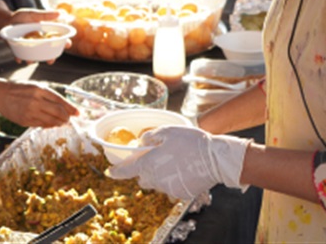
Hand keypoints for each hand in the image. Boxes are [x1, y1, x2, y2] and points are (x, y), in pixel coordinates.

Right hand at [0, 81, 78, 127]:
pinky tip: (50, 123)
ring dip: (59, 123)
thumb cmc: (20, 90)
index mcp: (40, 90)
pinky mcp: (25, 121)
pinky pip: (41, 125)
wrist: (1, 95)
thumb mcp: (36, 87)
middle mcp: (36, 101)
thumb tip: (65, 107)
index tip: (78, 113)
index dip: (70, 108)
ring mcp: (30, 112)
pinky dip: (48, 125)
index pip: (60, 101)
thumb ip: (49, 96)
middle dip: (66, 117)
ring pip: (51, 121)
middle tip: (69, 119)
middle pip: (58, 112)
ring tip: (61, 122)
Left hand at [7, 9, 69, 62]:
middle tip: (51, 61)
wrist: (4, 22)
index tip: (68, 44)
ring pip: (36, 56)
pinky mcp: (19, 49)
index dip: (64, 42)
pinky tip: (18, 59)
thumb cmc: (20, 17)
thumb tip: (60, 13)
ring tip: (31, 61)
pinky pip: (21, 55)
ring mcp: (30, 47)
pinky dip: (20, 57)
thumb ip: (44, 15)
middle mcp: (39, 42)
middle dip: (51, 57)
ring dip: (34, 60)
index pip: (58, 39)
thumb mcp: (32, 14)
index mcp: (45, 33)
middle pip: (49, 51)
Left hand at [106, 125, 249, 200]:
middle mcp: (156, 180)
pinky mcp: (181, 194)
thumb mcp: (168, 131)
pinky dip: (175, 180)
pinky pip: (173, 187)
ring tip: (176, 162)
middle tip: (155, 159)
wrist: (215, 159)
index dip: (116, 171)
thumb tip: (142, 142)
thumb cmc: (190, 142)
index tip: (110, 172)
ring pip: (159, 183)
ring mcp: (169, 189)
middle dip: (145, 171)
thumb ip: (151, 137)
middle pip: (143, 178)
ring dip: (162, 175)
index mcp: (148, 164)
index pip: (126, 171)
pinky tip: (186, 170)